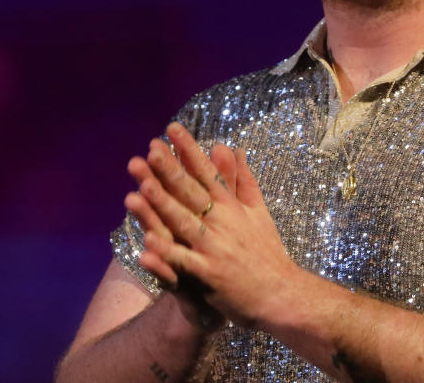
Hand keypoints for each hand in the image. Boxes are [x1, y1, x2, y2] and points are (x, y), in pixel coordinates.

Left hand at [125, 122, 301, 325]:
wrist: (282, 294)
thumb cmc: (267, 252)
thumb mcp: (258, 211)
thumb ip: (242, 180)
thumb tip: (233, 148)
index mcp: (232, 206)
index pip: (208, 171)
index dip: (189, 150)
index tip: (172, 129)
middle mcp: (223, 222)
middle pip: (192, 192)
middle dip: (170, 170)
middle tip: (151, 149)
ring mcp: (215, 248)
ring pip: (184, 222)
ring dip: (163, 205)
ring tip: (141, 188)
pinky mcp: (210, 274)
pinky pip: (184, 262)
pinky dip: (166, 254)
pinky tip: (146, 243)